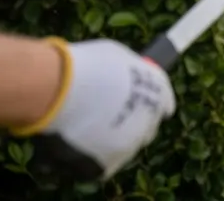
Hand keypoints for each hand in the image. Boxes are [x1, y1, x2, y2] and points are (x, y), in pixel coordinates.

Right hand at [15, 39, 176, 180]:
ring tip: (84, 129)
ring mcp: (130, 145)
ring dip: (111, 141)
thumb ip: (126, 73)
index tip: (139, 105)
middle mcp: (150, 120)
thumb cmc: (84, 66)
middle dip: (132, 123)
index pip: (164, 103)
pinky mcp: (108, 165)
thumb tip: (122, 77)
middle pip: (146, 128)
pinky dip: (92, 157)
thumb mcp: (116, 57)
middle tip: (108, 118)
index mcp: (158, 91)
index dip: (151, 104)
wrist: (59, 90)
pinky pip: (103, 164)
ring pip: (124, 147)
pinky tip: (77, 145)